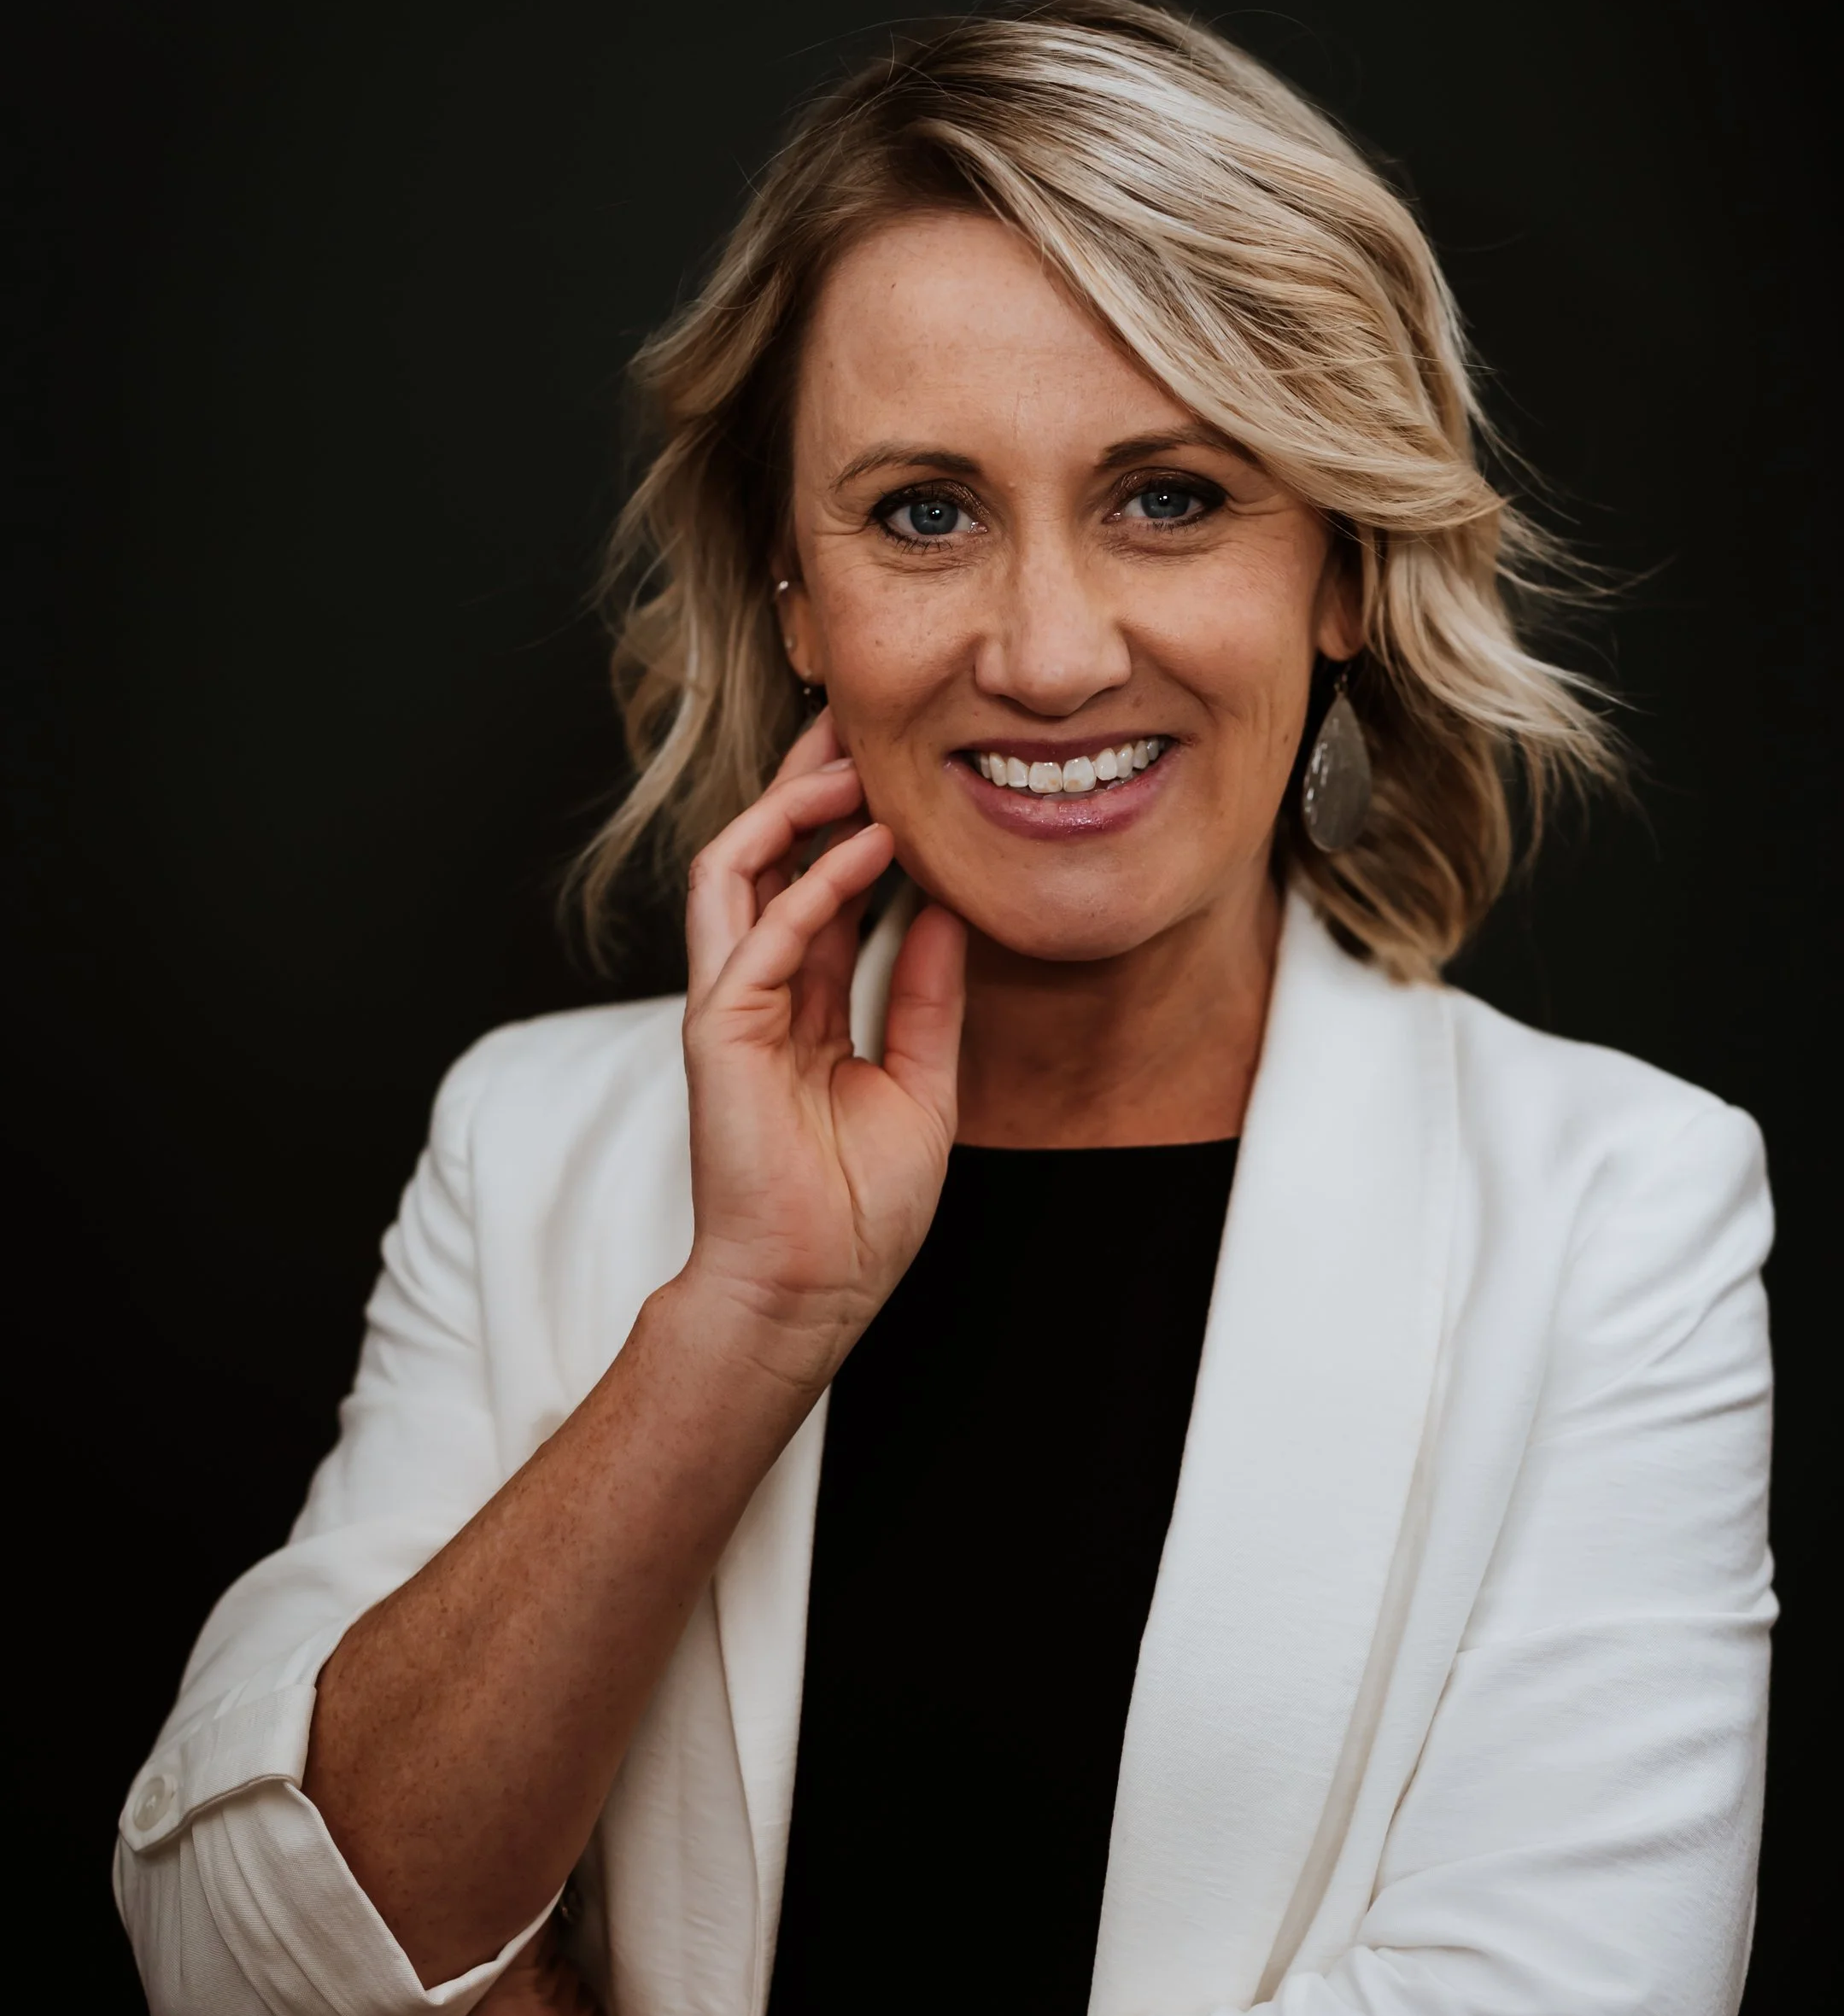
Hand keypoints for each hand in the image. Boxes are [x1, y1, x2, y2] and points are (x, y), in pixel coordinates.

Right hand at [669, 709, 966, 1372]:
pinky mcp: (720, 1030)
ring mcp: (731, 1006)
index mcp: (800, 1006)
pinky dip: (814, 882)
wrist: (812, 1291)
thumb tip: (950, 913)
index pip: (817, 885)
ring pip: (739, 867)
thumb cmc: (857, 1212)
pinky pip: (759, 932)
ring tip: (857, 764)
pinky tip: (870, 848)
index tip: (903, 771)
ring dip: (794, 808)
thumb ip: (925, 995)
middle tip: (863, 724)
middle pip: (766, 855)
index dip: (853, 823)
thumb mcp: (921, 1084)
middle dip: (809, 785)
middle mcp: (758, 993)